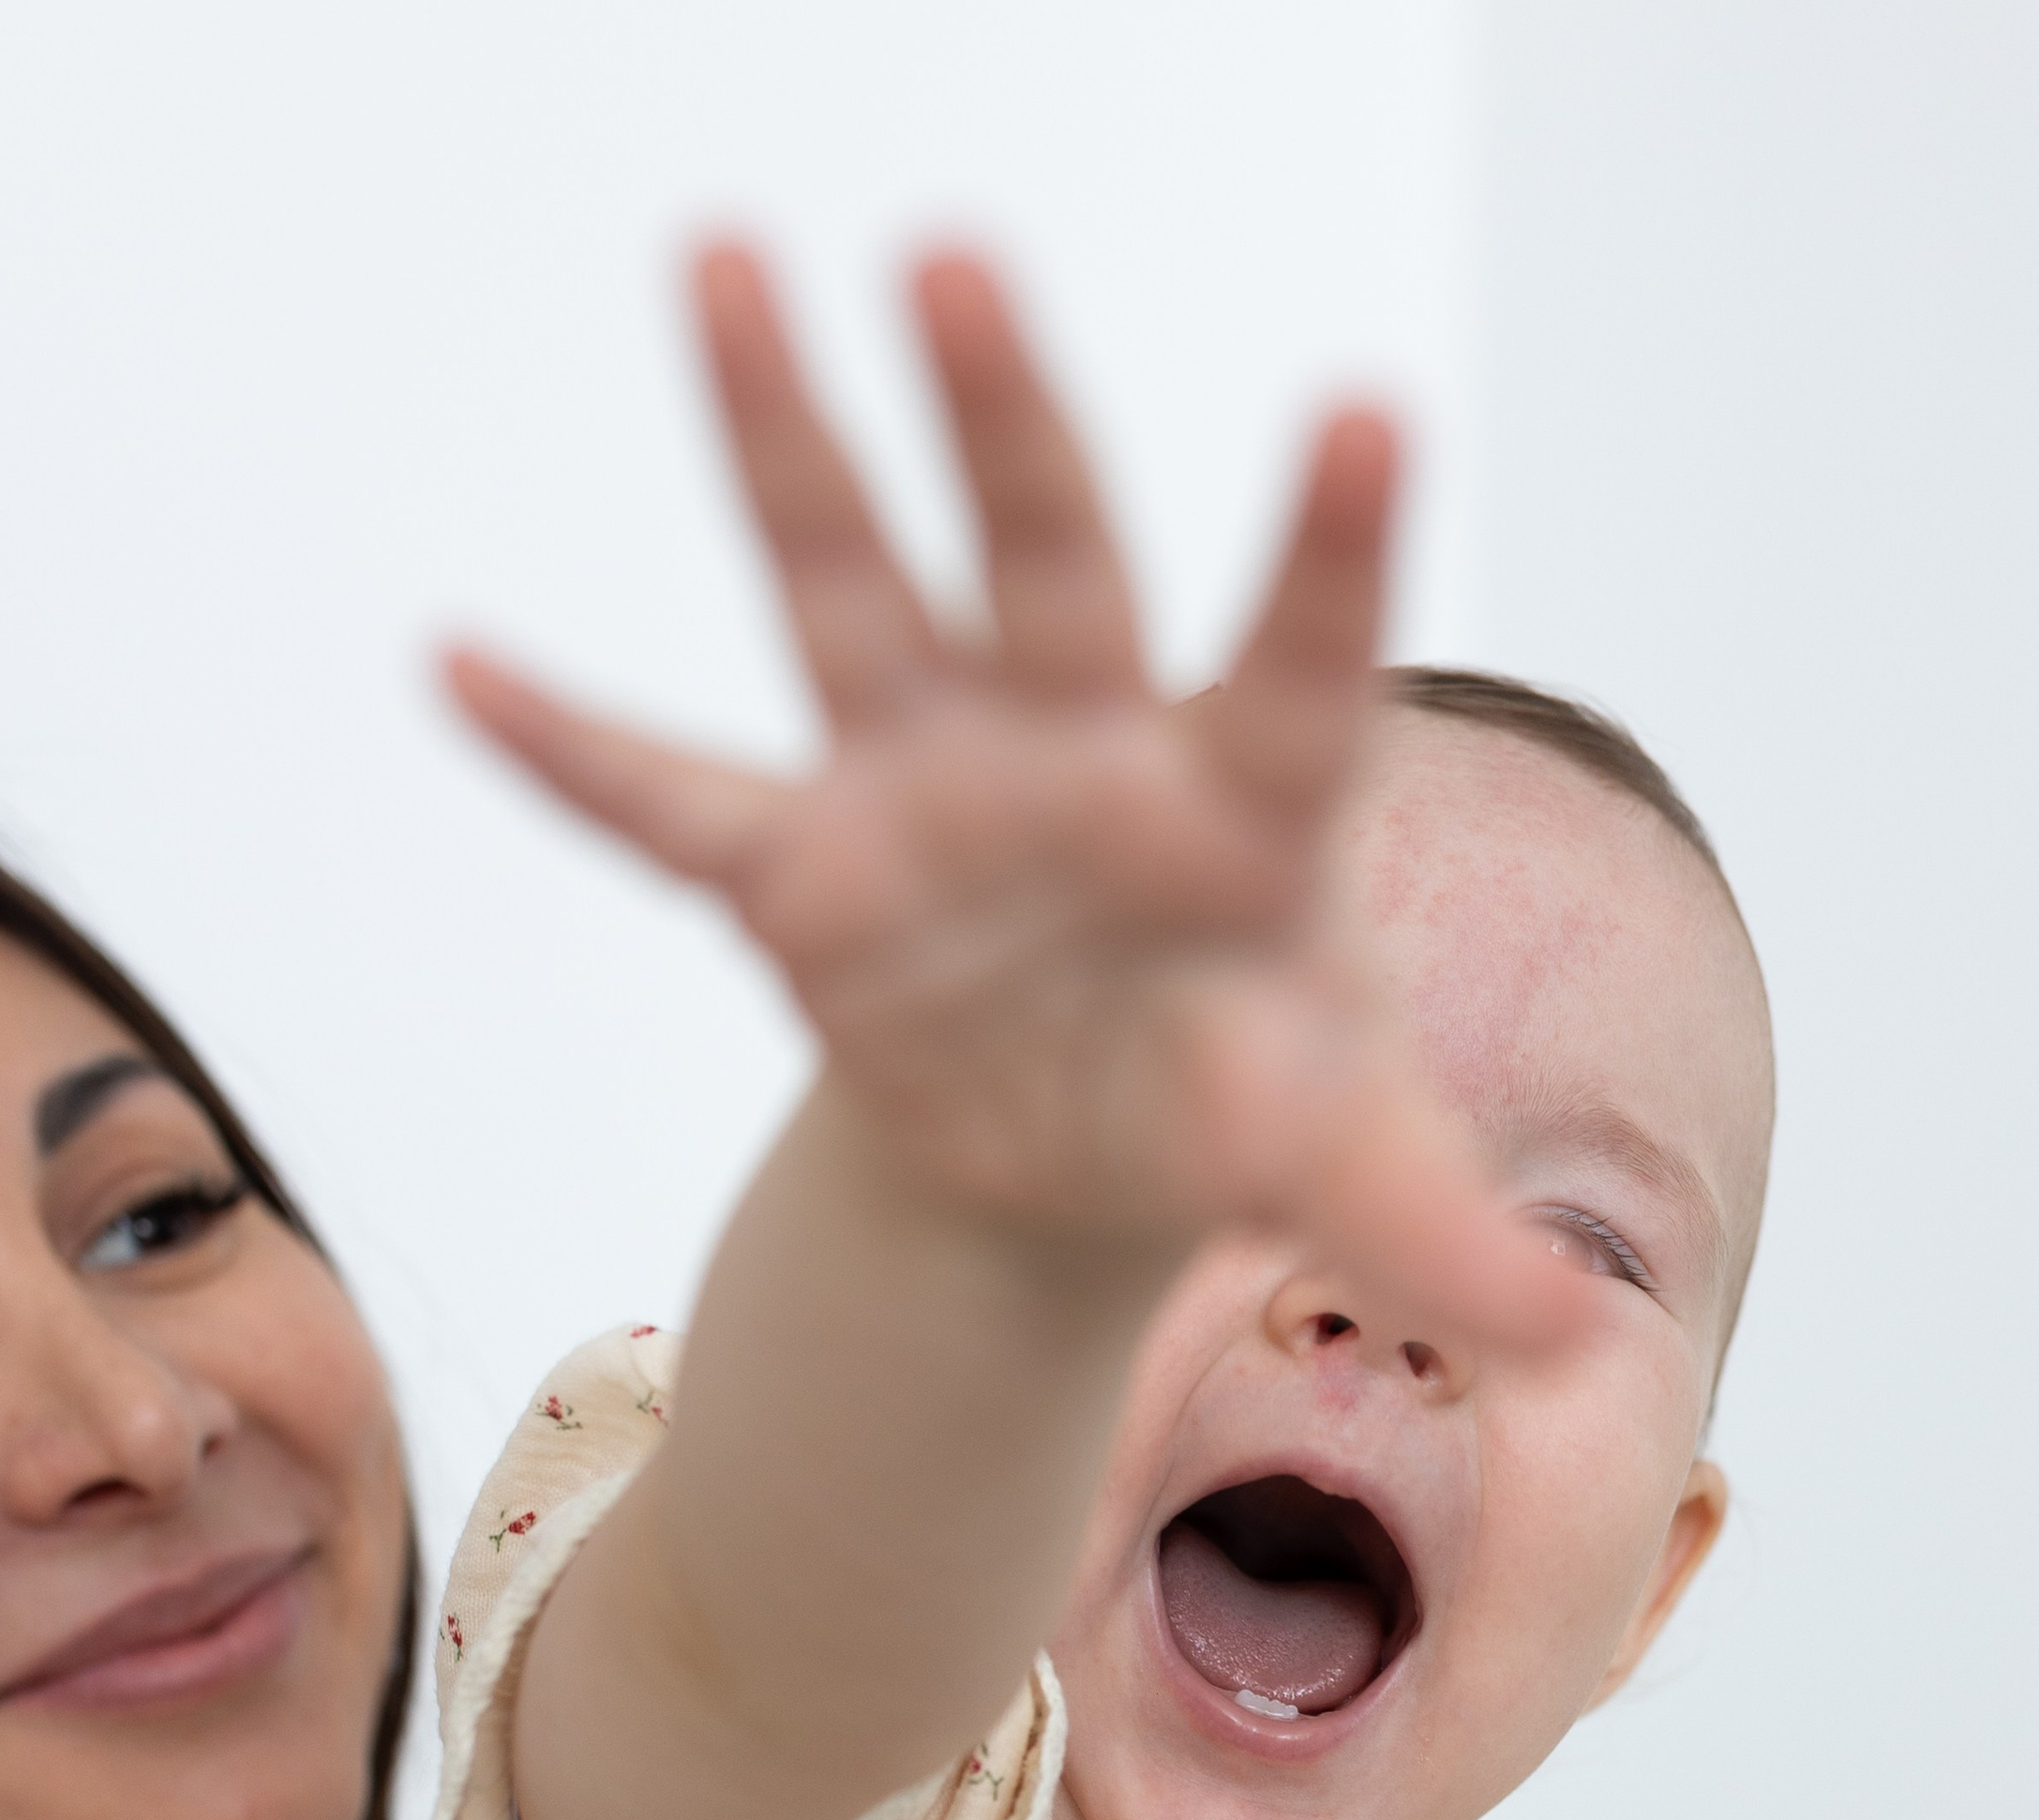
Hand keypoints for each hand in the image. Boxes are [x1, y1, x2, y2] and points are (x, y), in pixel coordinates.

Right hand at [449, 247, 1566, 1348]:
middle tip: (956, 260)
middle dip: (1006, 422)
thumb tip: (1577, 1339)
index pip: (1299, 664)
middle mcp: (1082, 748)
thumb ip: (1438, 1234)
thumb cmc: (1238, 1101)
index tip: (1370, 411)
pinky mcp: (803, 870)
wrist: (1083, 1142)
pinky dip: (570, 749)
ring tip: (730, 265)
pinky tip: (461, 665)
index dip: (1329, 553)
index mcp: (1244, 804)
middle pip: (1049, 561)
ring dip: (789, 444)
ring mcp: (931, 786)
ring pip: (854, 591)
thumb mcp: (1340, 1166)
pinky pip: (669, 801)